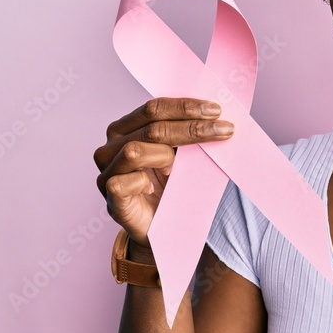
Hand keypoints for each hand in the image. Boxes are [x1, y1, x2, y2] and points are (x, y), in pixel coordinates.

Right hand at [93, 98, 233, 251]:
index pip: (153, 108)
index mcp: (126, 128)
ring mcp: (107, 172)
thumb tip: (218, 117)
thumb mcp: (181, 154)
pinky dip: (143, 182)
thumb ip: (188, 134)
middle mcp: (111, 147)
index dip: (185, 107)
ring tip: (179, 168)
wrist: (163, 226)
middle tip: (224, 130)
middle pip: (151, 128)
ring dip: (166, 156)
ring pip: (134, 151)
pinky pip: (122, 183)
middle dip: (192, 128)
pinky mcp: (111, 199)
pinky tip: (155, 188)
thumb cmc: (172, 184)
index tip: (217, 110)